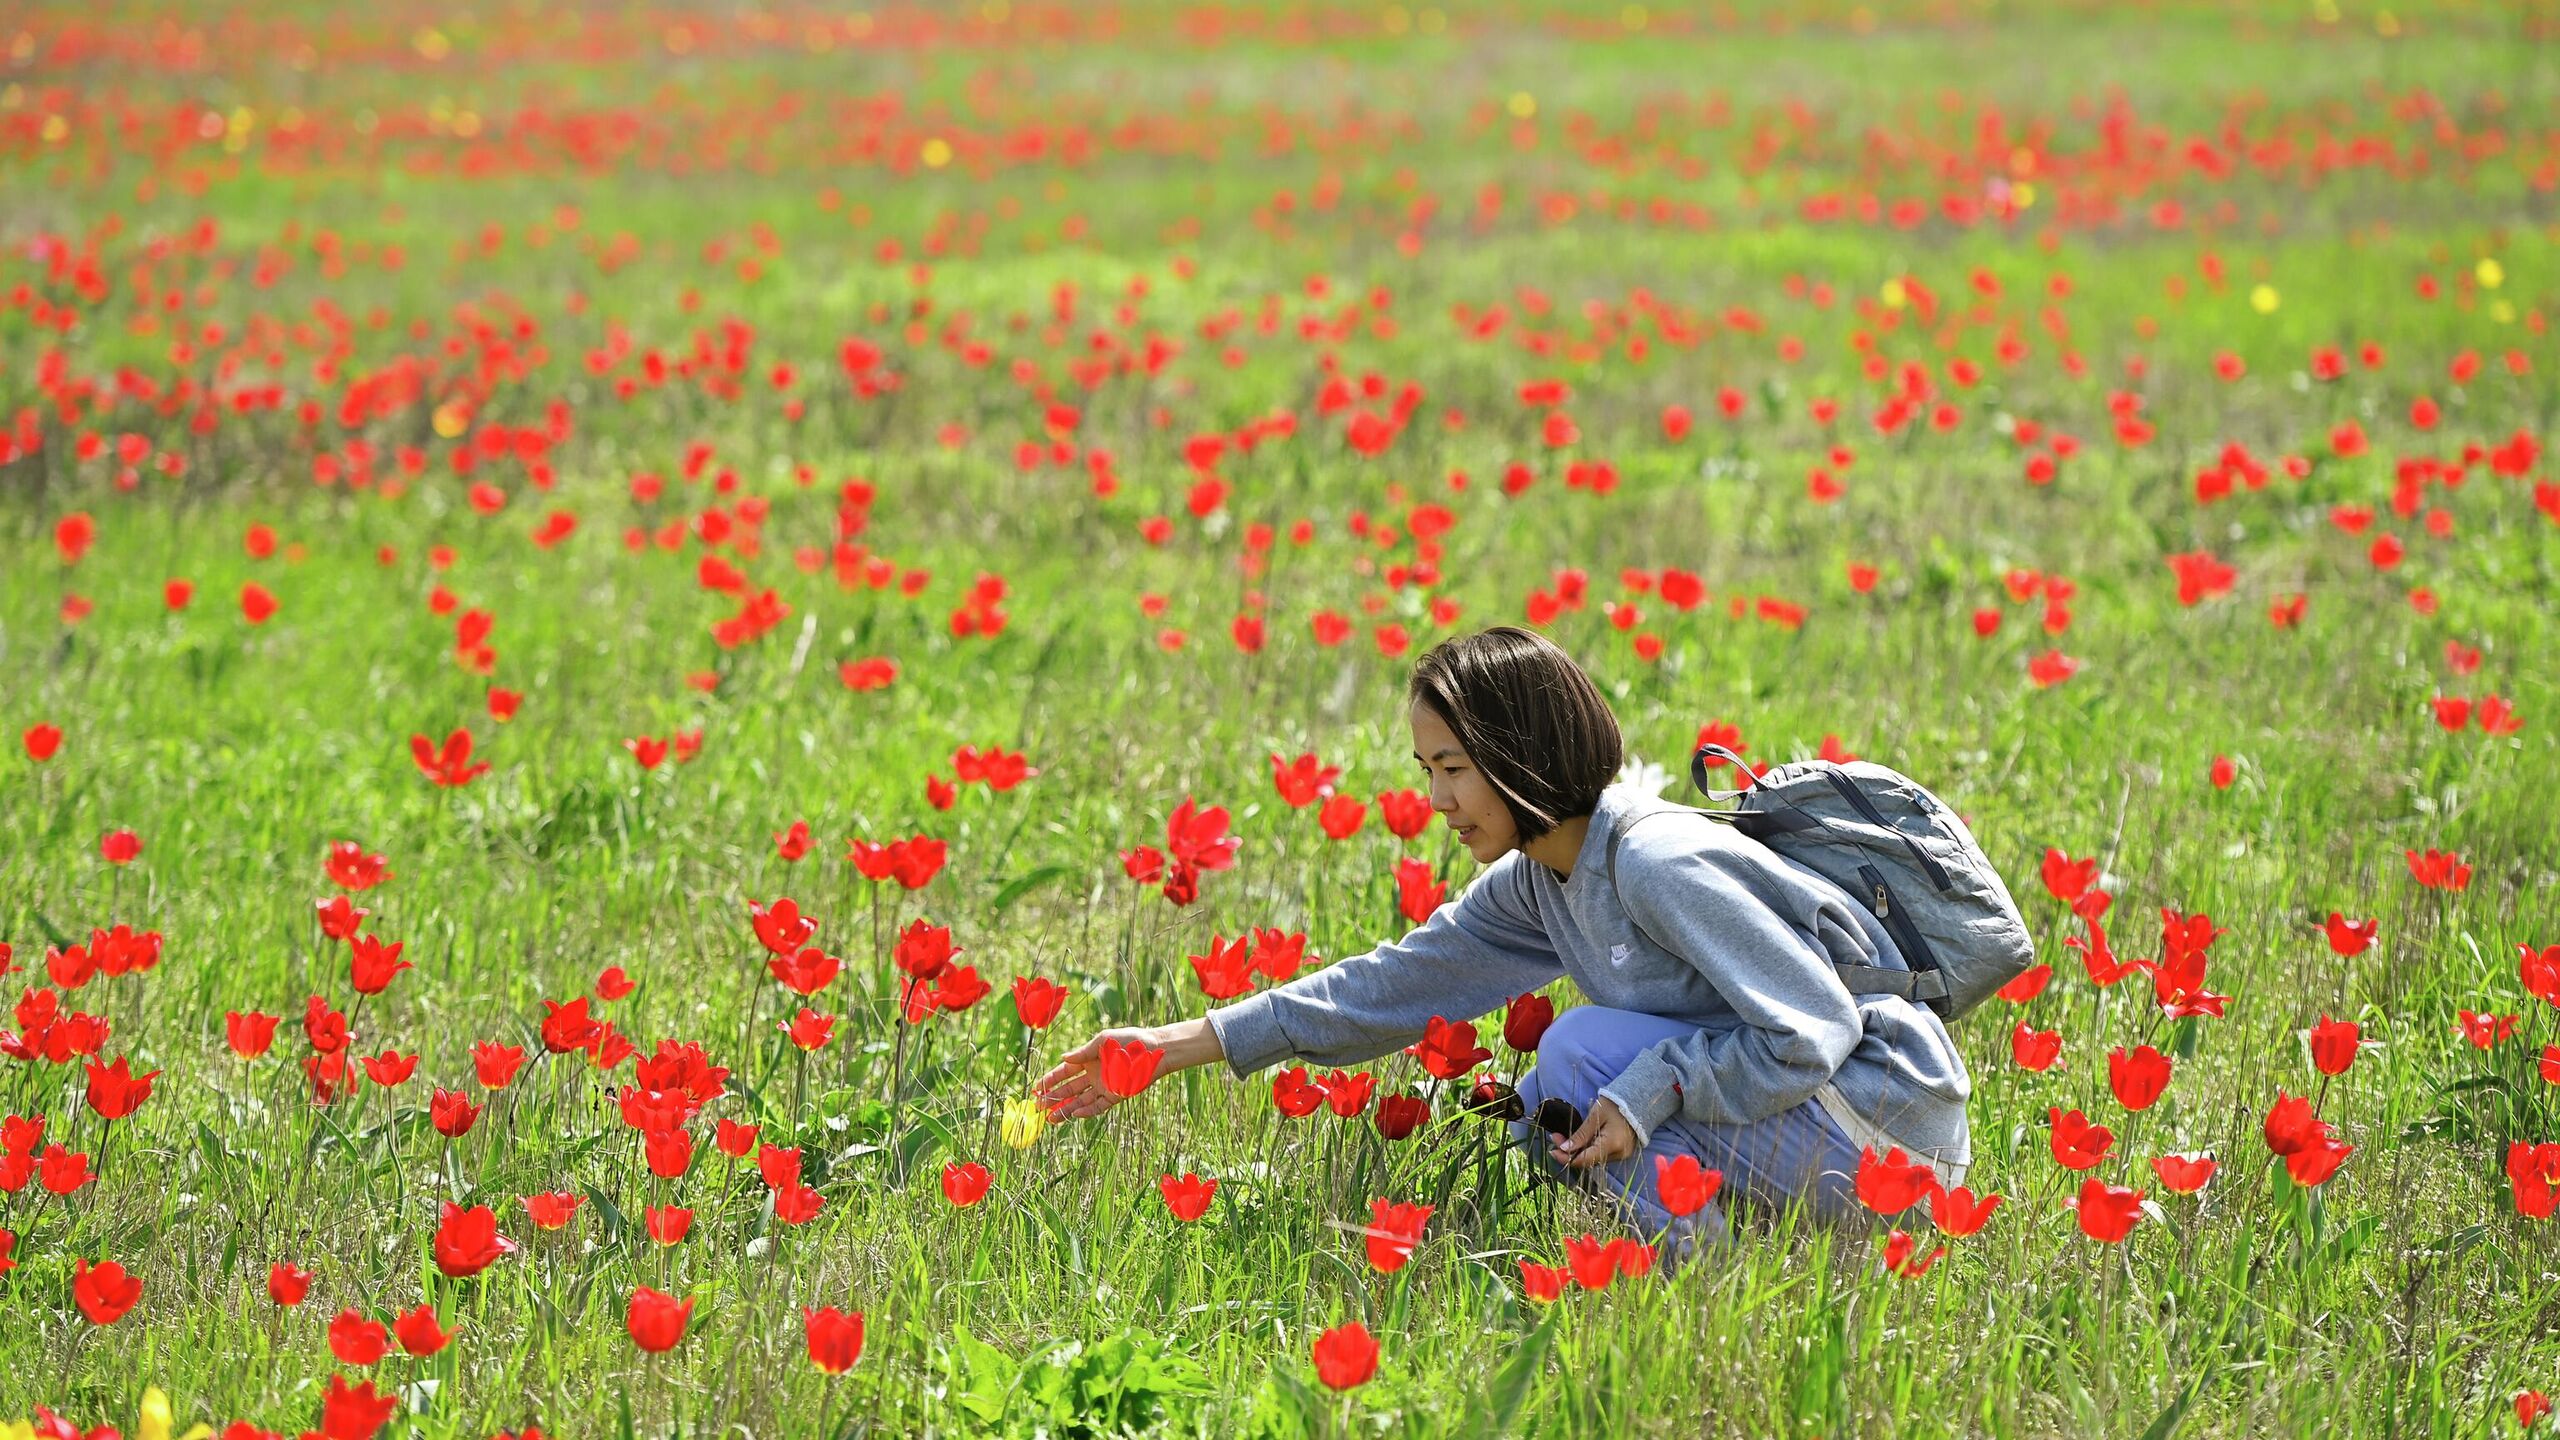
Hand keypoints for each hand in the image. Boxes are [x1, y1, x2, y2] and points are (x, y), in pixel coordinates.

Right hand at [1034, 1017, 1221, 1120]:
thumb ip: (1084, 1052)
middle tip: (1038, 1108)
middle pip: (1069, 1089)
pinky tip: (1074, 1114)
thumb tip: (1064, 1058)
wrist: (1154, 1050)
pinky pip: (1098, 1106)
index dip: (1050, 1080)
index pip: (1064, 1072)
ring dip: (1066, 1109)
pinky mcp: (1116, 1095)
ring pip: (1080, 1101)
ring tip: (1050, 1119)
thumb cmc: (1130, 1041)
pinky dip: (1086, 1111)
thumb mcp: (1104, 1041)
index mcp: (1088, 1060)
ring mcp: (1104, 1086)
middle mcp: (1094, 1075)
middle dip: (1053, 1098)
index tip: (1036, 1088)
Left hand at [1550, 1096, 1637, 1170]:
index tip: (1552, 1151)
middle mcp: (1618, 1154)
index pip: (1585, 1160)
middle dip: (1570, 1152)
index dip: (1567, 1158)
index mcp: (1612, 1144)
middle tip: (1556, 1138)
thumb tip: (1564, 1148)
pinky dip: (1589, 1150)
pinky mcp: (1622, 1152)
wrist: (1638, 1100)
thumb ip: (1581, 1134)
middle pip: (1588, 1161)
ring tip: (1565, 1138)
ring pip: (1594, 1159)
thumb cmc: (1615, 1104)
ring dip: (1578, 1151)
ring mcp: (1622, 1155)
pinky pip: (1601, 1155)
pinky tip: (1580, 1141)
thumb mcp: (1595, 1116)